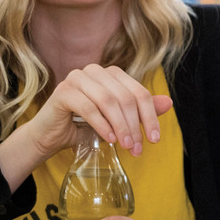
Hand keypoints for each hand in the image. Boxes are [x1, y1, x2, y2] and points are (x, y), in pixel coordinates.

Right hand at [32, 64, 169, 156]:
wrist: (50, 136)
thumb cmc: (85, 127)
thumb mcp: (118, 121)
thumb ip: (141, 111)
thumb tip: (169, 103)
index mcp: (112, 74)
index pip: (139, 93)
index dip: (150, 117)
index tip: (155, 140)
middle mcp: (96, 71)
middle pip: (126, 97)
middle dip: (135, 125)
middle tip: (138, 148)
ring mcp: (77, 78)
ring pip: (109, 101)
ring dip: (121, 126)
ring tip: (126, 146)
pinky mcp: (63, 91)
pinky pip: (89, 107)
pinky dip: (103, 125)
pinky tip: (110, 139)